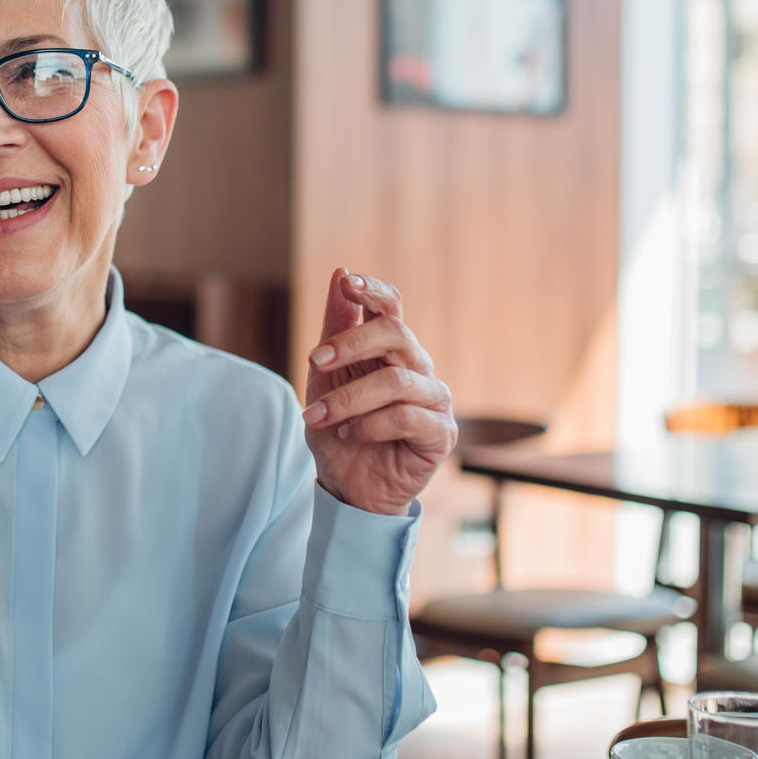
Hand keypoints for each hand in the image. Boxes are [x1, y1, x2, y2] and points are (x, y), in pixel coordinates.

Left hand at [301, 269, 455, 514]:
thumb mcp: (325, 377)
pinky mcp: (441, 434)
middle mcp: (417, 368)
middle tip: (315, 360)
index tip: (347, 282)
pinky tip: (350, 435)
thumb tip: (341, 272)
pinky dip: (370, 424)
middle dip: (351, 342)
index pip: (391, 307)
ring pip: (396, 381)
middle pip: (396, 333)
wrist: (347, 486)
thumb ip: (336, 327)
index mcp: (390, 350)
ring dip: (349, 399)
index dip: (373, 290)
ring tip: (319, 417)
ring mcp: (434, 400)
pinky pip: (407, 417)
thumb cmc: (338, 430)